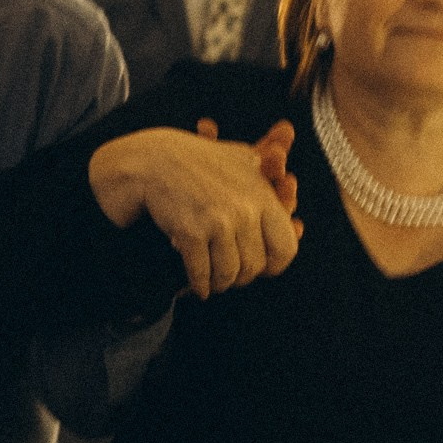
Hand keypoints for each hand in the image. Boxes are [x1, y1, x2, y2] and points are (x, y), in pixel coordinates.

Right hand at [87, 119, 302, 298]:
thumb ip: (265, 173)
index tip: (261, 268)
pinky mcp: (191, 232)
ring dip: (219, 283)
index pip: (286, 247)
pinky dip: (198, 284)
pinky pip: (201, 273)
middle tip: (230, 276)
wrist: (154, 160)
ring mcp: (218, 222)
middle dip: (241, 277)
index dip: (273, 265)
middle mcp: (245, 210)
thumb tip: (289, 191)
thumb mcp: (238, 157)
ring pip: (229, 274)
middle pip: (255, 266)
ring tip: (213, 282)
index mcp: (262, 195)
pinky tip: (197, 285)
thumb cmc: (195, 159)